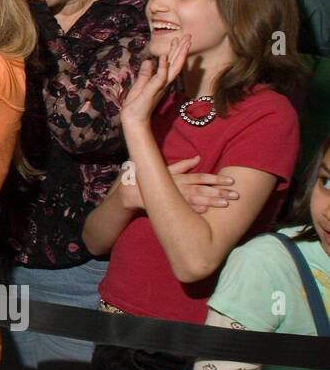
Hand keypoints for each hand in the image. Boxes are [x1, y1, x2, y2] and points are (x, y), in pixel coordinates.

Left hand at [120, 35, 189, 128]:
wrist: (133, 119)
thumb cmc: (136, 104)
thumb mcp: (140, 85)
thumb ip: (145, 74)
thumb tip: (149, 61)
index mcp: (160, 81)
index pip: (170, 64)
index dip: (174, 51)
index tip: (177, 39)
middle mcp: (163, 83)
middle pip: (176, 64)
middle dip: (182, 50)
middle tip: (188, 36)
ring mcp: (159, 87)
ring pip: (173, 69)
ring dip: (178, 55)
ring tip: (182, 42)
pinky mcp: (152, 91)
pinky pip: (159, 78)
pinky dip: (162, 68)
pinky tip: (164, 57)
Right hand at [120, 155, 238, 214]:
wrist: (133, 192)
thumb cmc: (153, 180)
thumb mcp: (167, 170)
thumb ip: (183, 165)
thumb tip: (198, 158)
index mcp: (182, 177)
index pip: (202, 177)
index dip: (217, 179)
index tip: (232, 181)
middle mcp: (180, 186)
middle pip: (203, 188)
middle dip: (220, 192)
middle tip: (236, 195)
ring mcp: (175, 196)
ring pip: (196, 198)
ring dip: (211, 201)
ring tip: (225, 204)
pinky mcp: (170, 206)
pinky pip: (183, 208)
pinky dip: (193, 209)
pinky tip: (205, 211)